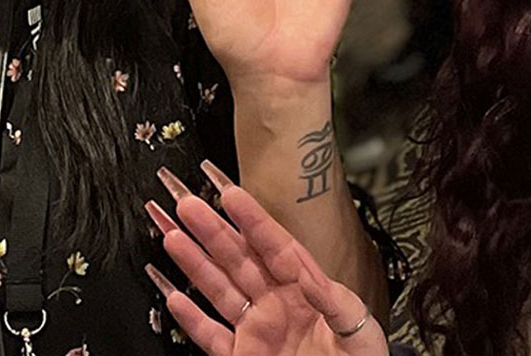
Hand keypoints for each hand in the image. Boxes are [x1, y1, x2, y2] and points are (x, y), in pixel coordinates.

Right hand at [147, 166, 387, 355]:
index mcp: (304, 289)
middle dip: (212, 229)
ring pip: (219, 289)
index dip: (251, 219)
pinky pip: (211, 336)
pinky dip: (190, 318)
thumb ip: (335, 302)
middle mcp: (275, 304)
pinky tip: (173, 295)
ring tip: (172, 234)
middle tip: (188, 203)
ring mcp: (257, 331)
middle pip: (238, 259)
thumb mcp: (358, 330)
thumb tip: (312, 279)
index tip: (231, 194)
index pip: (274, 245)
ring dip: (195, 263)